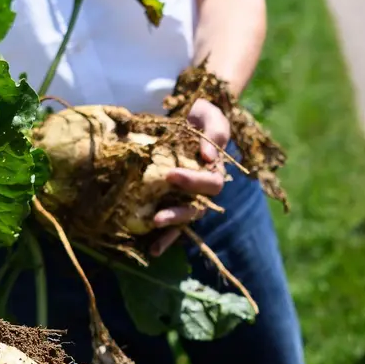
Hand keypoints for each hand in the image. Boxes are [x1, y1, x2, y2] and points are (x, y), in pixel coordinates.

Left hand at [150, 98, 228, 255]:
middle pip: (197, 209)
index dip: (193, 182)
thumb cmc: (203, 116)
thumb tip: (208, 156)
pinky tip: (149, 248)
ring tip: (154, 246)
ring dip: (169, 232)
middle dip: (177, 215)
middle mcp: (203, 189)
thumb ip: (213, 134)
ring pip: (184, 220)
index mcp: (215, 170)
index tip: (171, 174)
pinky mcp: (174, 199)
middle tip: (157, 218)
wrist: (189, 116)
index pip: (210, 183)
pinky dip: (162, 235)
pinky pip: (171, 220)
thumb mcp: (211, 116)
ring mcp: (189, 197)